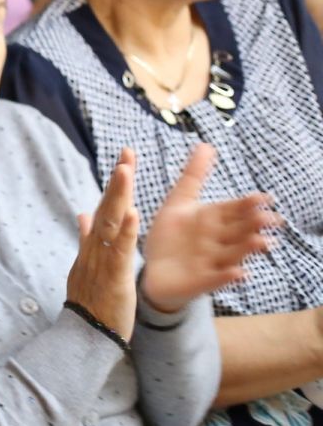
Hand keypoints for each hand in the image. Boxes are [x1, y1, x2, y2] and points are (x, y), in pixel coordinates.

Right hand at [67, 149, 142, 338]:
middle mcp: (95, 248)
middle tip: (126, 154)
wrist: (85, 333)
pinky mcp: (114, 276)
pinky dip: (127, 232)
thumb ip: (85, 239)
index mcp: (92, 245)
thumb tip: (82, 214)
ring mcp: (102, 261)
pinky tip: (133, 214)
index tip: (125, 160)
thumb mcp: (84, 266)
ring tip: (126, 171)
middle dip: (117, 181)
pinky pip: (120, 251)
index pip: (104, 208)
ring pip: (111, 223)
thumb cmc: (90, 302)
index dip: (114, 184)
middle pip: (107, 208)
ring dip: (119, 197)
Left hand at [140, 143, 279, 312]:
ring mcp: (212, 261)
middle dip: (254, 225)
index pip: (234, 209)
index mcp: (213, 220)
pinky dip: (227, 276)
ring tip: (262, 242)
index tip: (264, 197)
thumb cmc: (171, 236)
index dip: (248, 204)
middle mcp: (218, 240)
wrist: (153, 270)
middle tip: (272, 219)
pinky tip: (239, 273)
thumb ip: (194, 176)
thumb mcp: (179, 202)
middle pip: (239, 231)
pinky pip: (216, 279)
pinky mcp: (201, 281)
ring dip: (248, 248)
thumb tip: (206, 145)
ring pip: (234, 253)